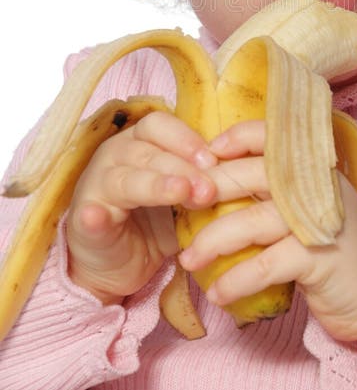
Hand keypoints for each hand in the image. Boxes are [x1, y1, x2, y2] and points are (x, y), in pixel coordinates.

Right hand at [66, 111, 217, 303]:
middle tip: (208, 190)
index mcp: (139, 142)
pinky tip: (99, 216)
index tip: (213, 162)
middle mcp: (114, 157)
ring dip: (154, 185)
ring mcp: (96, 187)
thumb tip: (239, 172)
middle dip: (182, 168)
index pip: (159, 125)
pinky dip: (94, 215)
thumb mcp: (182, 194)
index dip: (186, 140)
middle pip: (146, 151)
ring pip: (125, 179)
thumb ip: (201, 179)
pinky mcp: (83, 222)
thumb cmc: (155, 219)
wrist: (123, 263)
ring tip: (179, 194)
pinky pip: (89, 215)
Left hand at [179, 121, 356, 342]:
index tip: (206, 154)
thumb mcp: (309, 206)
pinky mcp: (318, 257)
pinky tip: (218, 294)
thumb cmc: (334, 245)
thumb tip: (219, 178)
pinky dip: (236, 279)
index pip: (269, 136)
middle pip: (250, 176)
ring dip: (212, 242)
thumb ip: (277, 187)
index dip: (235, 139)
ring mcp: (317, 220)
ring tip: (189, 261)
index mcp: (311, 167)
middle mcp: (314, 186)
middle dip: (208, 192)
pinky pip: (265, 264)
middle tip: (178, 210)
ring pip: (251, 221)